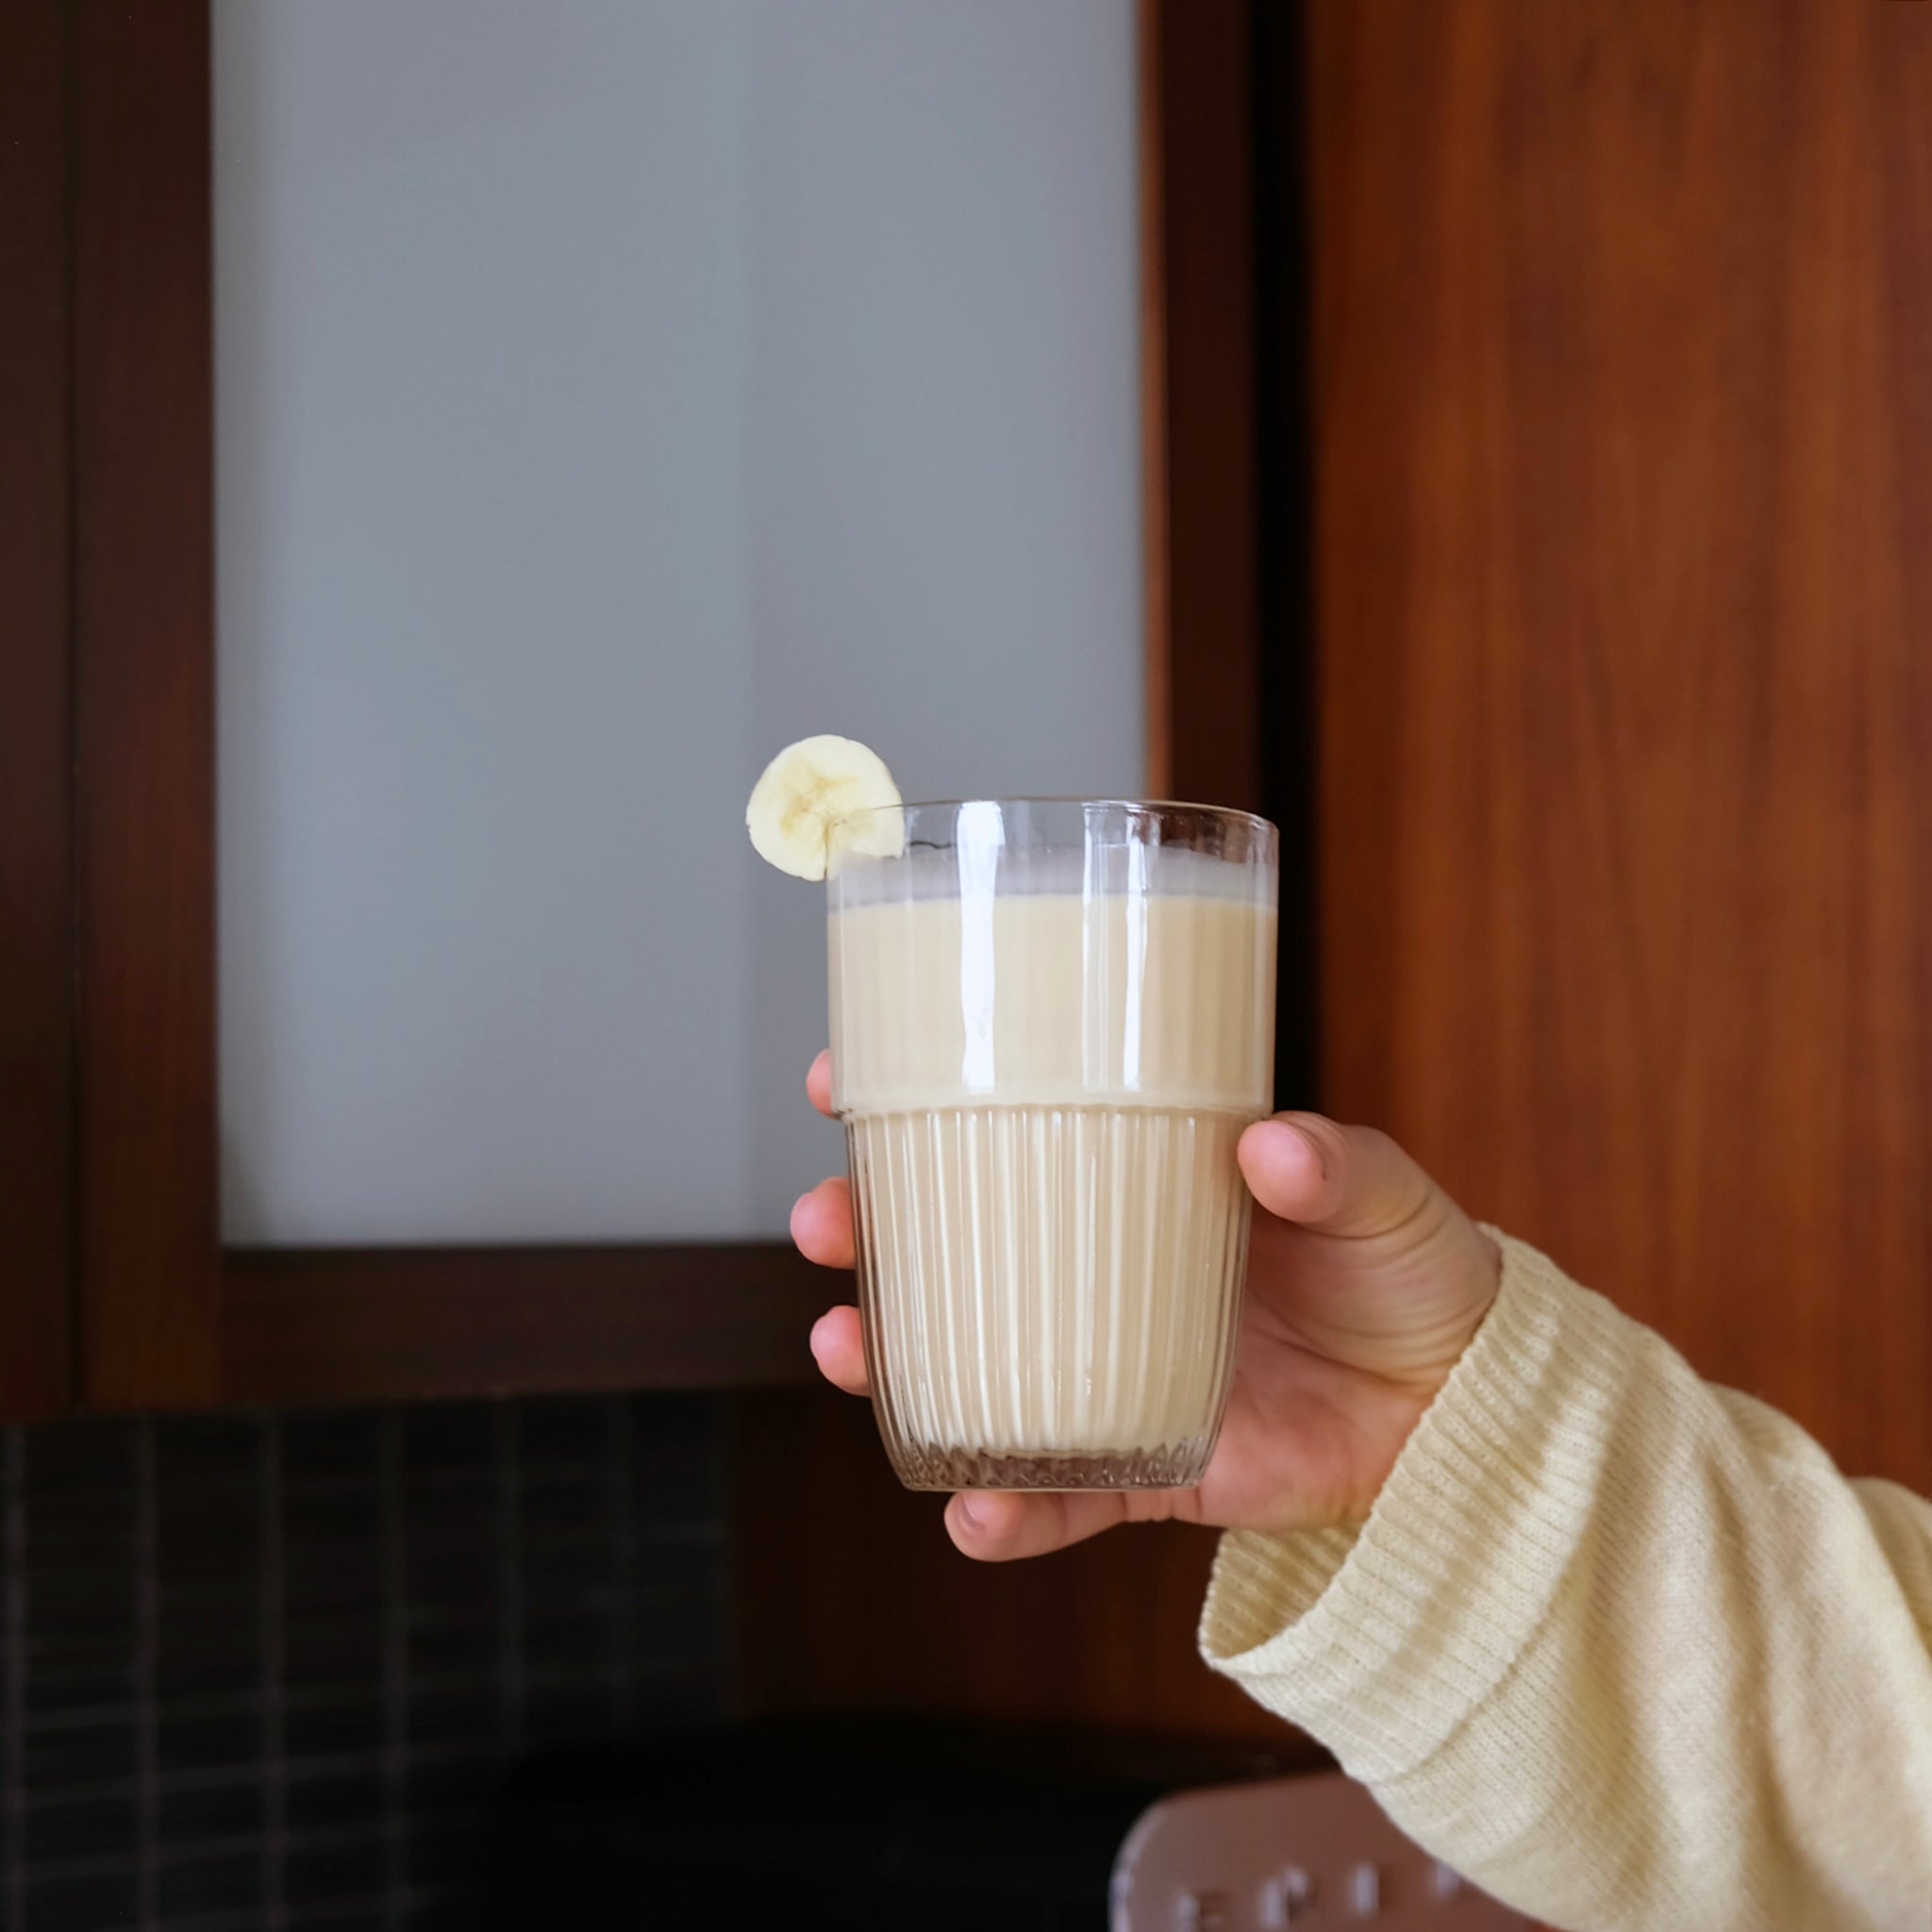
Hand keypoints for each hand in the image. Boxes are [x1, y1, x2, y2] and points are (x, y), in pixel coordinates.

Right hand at [791, 1051, 1500, 1561]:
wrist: (1464, 1403)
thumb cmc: (1411, 1269)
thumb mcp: (1381, 1194)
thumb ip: (1332, 1168)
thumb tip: (1270, 1146)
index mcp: (1142, 1182)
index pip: (1011, 1129)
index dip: (914, 1106)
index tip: (837, 1084)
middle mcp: (1104, 1272)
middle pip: (953, 1249)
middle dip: (865, 1234)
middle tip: (824, 1220)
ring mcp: (1112, 1370)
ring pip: (970, 1370)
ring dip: (893, 1365)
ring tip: (845, 1347)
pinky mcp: (1147, 1466)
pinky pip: (1058, 1497)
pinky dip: (1009, 1514)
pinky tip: (971, 1513)